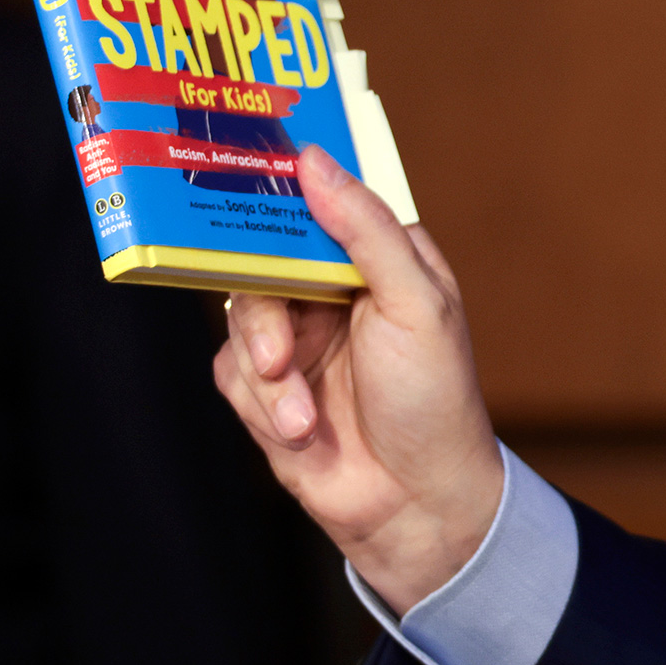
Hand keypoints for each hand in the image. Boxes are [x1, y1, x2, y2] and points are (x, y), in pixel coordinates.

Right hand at [215, 144, 504, 613]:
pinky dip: (262, 404)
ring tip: (304, 417)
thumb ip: (364, 229)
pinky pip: (232, 373)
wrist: (414, 504)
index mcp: (378, 256)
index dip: (283, 190)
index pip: (321, 202)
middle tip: (280, 356)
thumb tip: (314, 161)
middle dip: (268, 316)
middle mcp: (333, 288)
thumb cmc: (434, 398)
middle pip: (262, 259)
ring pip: (242, 320)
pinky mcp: (266, 386)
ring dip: (269, 376)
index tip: (242, 178)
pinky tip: (300, 431)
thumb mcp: (414, 303)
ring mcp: (298, 335)